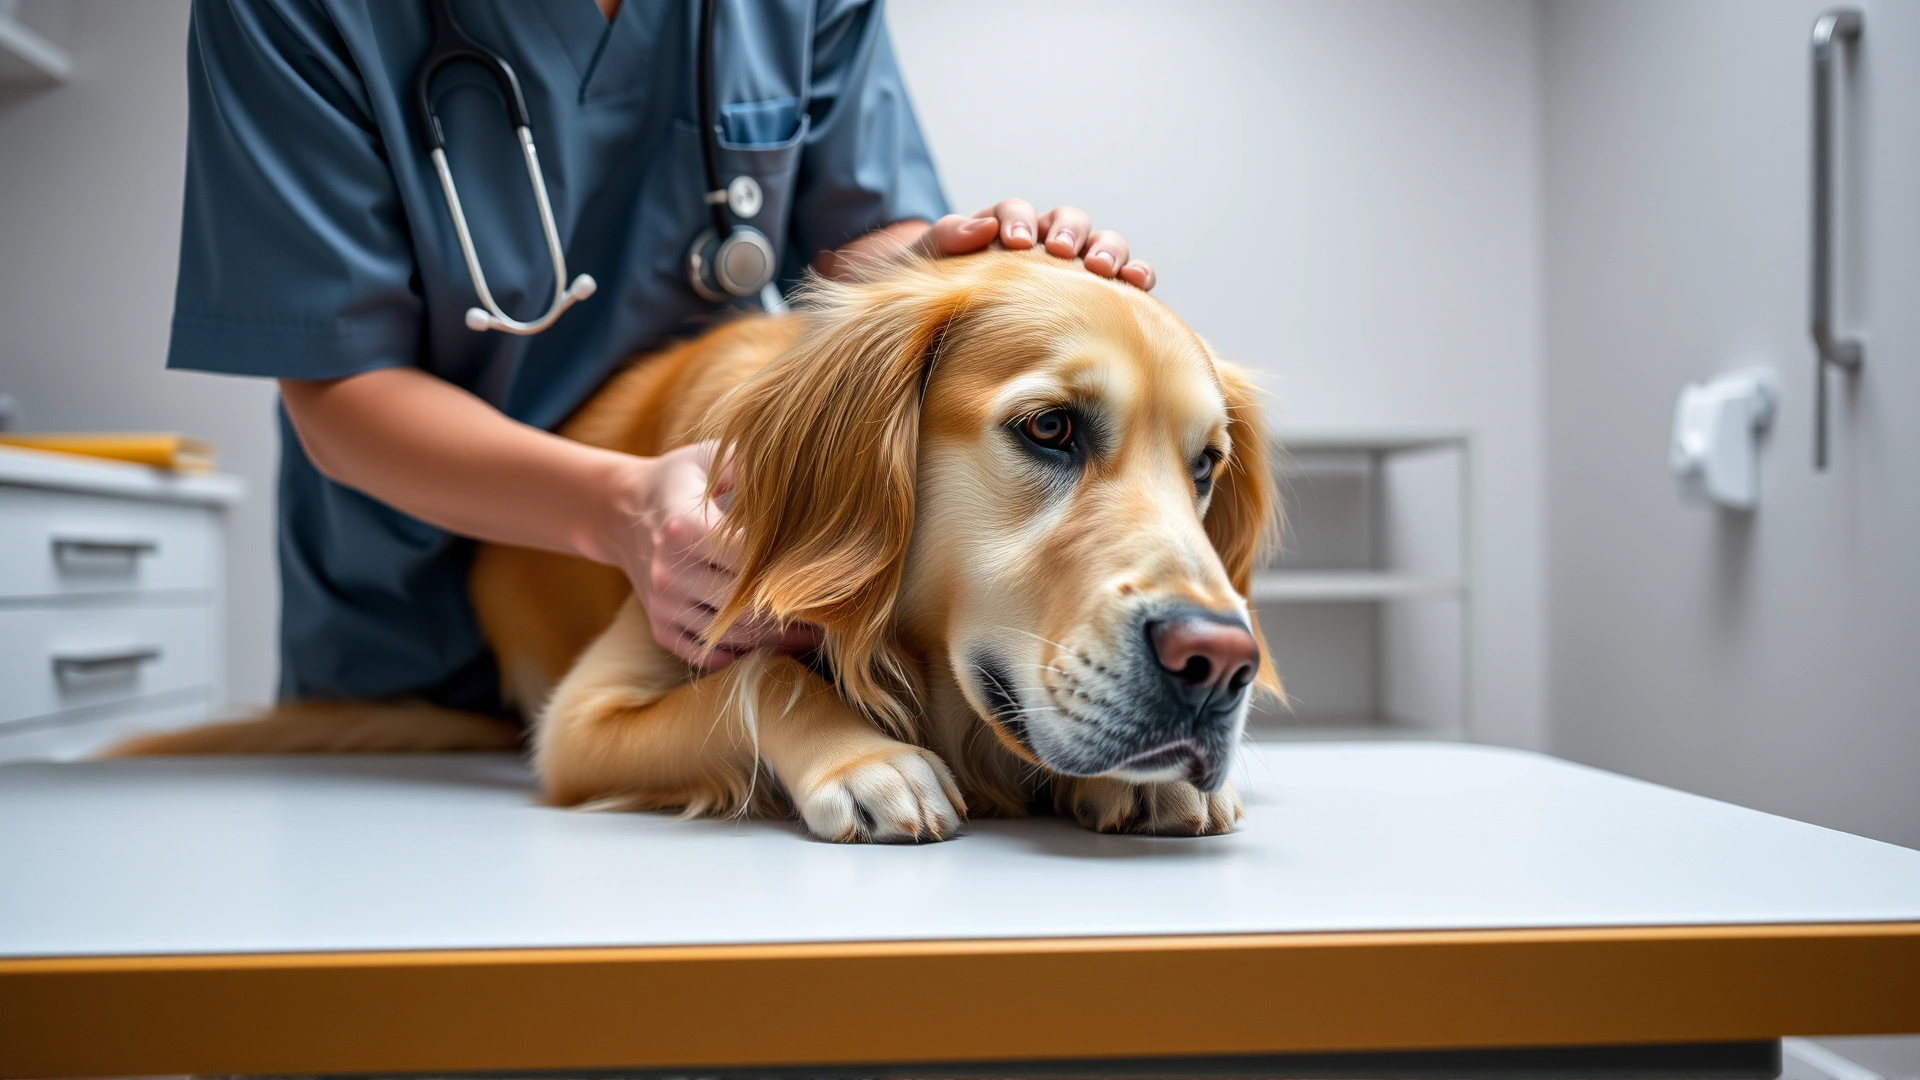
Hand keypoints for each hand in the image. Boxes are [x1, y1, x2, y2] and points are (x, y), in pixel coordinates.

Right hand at [618, 442, 819, 668]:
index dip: (788, 572)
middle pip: (743, 604)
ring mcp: (663, 603)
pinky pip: (706, 654)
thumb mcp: (711, 458)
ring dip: (775, 640)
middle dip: (790, 614)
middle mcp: (669, 570)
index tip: (825, 575)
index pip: (748, 560)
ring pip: (730, 634)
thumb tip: (803, 480)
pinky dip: (742, 654)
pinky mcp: (660, 626)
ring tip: (813, 635)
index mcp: (682, 527)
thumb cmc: (682, 481)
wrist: (622, 512)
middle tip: (831, 615)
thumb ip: (752, 466)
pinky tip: (773, 645)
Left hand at [918, 199, 1155, 290]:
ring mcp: (1076, 268)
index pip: (1017, 212)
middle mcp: (1046, 243)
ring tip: (1103, 269)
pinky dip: (1136, 275)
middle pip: (1069, 221)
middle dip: (1069, 231)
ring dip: (1108, 251)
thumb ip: (949, 237)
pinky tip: (1138, 285)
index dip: (1019, 220)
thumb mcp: (933, 261)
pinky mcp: (1098, 296)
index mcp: (1006, 230)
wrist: (948, 336)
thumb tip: (982, 227)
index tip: (1016, 242)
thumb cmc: (946, 294)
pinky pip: (1125, 280)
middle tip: (1062, 251)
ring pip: (1103, 244)